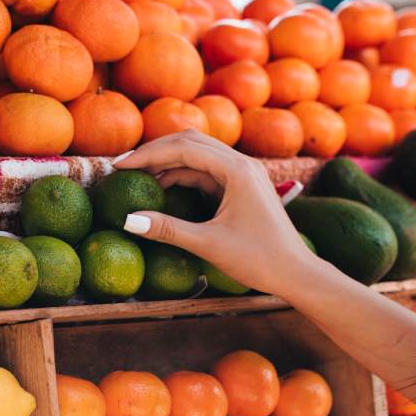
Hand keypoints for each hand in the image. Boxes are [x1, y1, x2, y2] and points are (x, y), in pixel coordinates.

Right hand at [114, 130, 320, 296]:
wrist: (296, 273)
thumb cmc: (259, 259)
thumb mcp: (208, 244)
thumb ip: (167, 229)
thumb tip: (127, 220)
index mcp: (237, 170)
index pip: (184, 147)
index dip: (148, 155)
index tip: (119, 166)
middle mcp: (242, 163)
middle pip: (190, 142)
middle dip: (155, 152)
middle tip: (123, 167)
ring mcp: (244, 173)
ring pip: (198, 155)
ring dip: (168, 164)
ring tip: (138, 179)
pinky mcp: (242, 186)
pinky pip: (207, 172)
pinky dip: (183, 176)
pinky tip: (162, 190)